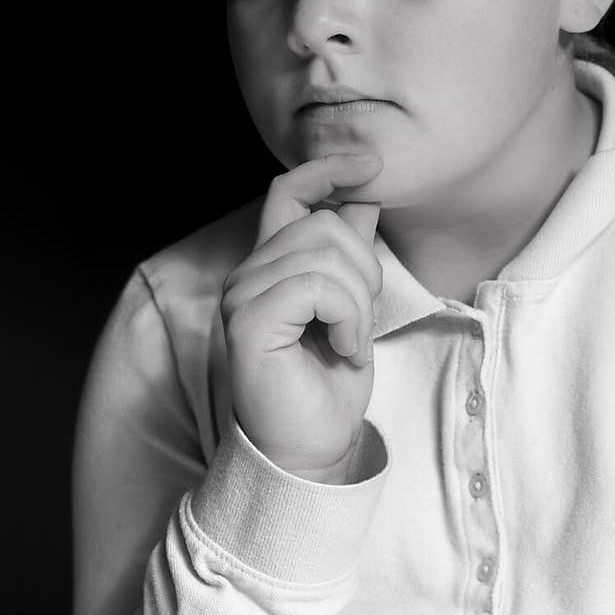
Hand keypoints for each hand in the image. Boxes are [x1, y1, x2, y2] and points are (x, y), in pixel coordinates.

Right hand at [221, 153, 383, 482]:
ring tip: (350, 340)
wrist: (313, 449)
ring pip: (325, 254)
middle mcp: (248, 272)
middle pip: (323, 223)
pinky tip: (342, 350)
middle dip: (364, 269)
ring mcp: (242, 295)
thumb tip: (364, 194)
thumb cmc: (329, 382)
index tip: (372, 165)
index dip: (329, 167)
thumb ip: (351, 249)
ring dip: (359, 302)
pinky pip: (317, 287)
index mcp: (270, 264)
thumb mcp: (354, 303)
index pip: (288, 190)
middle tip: (360, 321)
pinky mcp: (248, 320)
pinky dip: (348, 319)